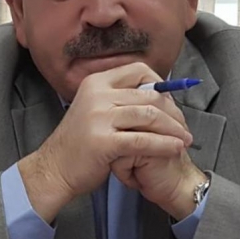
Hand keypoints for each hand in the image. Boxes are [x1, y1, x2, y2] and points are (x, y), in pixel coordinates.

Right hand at [18, 62, 192, 222]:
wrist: (54, 169)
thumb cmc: (79, 142)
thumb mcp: (94, 110)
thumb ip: (118, 99)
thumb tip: (153, 93)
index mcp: (96, 82)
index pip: (138, 69)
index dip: (160, 84)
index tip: (170, 101)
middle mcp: (97, 94)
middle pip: (149, 95)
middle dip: (173, 111)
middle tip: (184, 126)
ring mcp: (99, 117)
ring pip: (150, 116)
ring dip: (174, 129)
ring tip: (185, 139)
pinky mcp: (104, 141)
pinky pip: (143, 140)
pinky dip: (165, 144)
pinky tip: (176, 148)